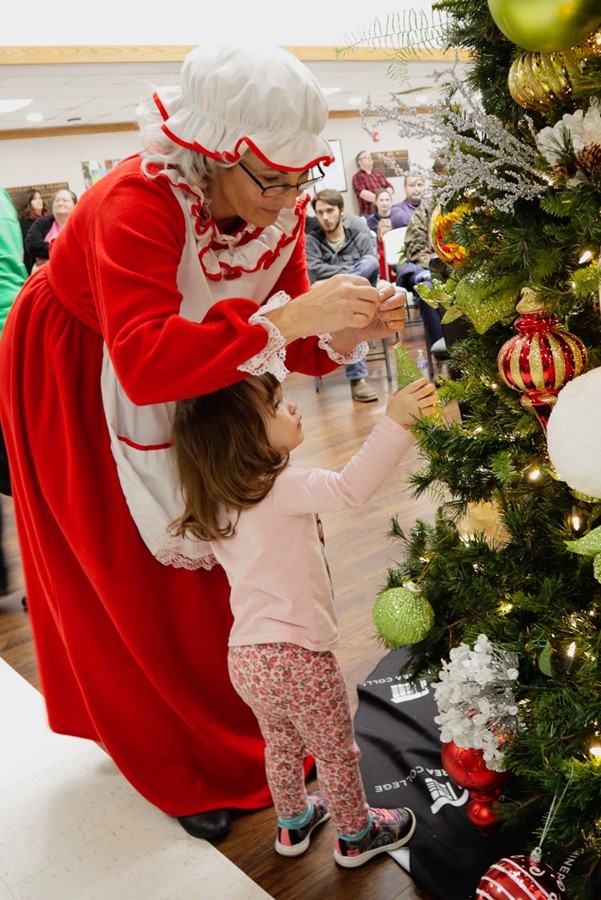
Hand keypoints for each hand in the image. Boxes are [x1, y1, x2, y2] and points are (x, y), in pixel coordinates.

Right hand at [263, 274, 378, 342]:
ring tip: (358, 318)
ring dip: (367, 315)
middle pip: (373, 294)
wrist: (298, 316)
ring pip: (371, 309)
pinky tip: (354, 324)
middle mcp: (347, 289)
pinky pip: (364, 320)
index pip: (367, 283)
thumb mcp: (328, 285)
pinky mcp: (345, 318)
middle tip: (365, 310)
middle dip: (373, 303)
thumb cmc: (311, 303)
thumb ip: (344, 285)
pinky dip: (362, 323)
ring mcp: (347, 304)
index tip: (363, 300)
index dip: (368, 293)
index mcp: (342, 279)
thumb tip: (359, 289)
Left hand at [343, 283, 406, 342]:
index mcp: (384, 294)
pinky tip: (389, 324)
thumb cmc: (357, 312)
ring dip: (393, 313)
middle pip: (401, 298)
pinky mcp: (395, 325)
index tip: (378, 297)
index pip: (391, 289)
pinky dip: (397, 323)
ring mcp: (394, 314)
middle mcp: (392, 303)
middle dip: (392, 302)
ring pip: (402, 311)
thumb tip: (374, 292)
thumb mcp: (361, 302)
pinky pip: (402, 324)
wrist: (355, 328)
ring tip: (382, 316)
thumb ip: (368, 295)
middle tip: (381, 307)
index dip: (387, 292)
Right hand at [385, 378, 439, 429]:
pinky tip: (434, 408)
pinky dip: (433, 408)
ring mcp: (415, 406)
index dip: (421, 381)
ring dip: (434, 397)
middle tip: (433, 386)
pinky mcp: (418, 414)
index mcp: (403, 394)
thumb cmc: (391, 412)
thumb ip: (395, 395)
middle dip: (430, 387)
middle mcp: (410, 398)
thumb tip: (396, 391)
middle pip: (424, 391)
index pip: (415, 385)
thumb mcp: (391, 400)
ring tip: (437, 396)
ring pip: (428, 400)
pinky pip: (429, 410)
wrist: (392, 424)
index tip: (425, 380)